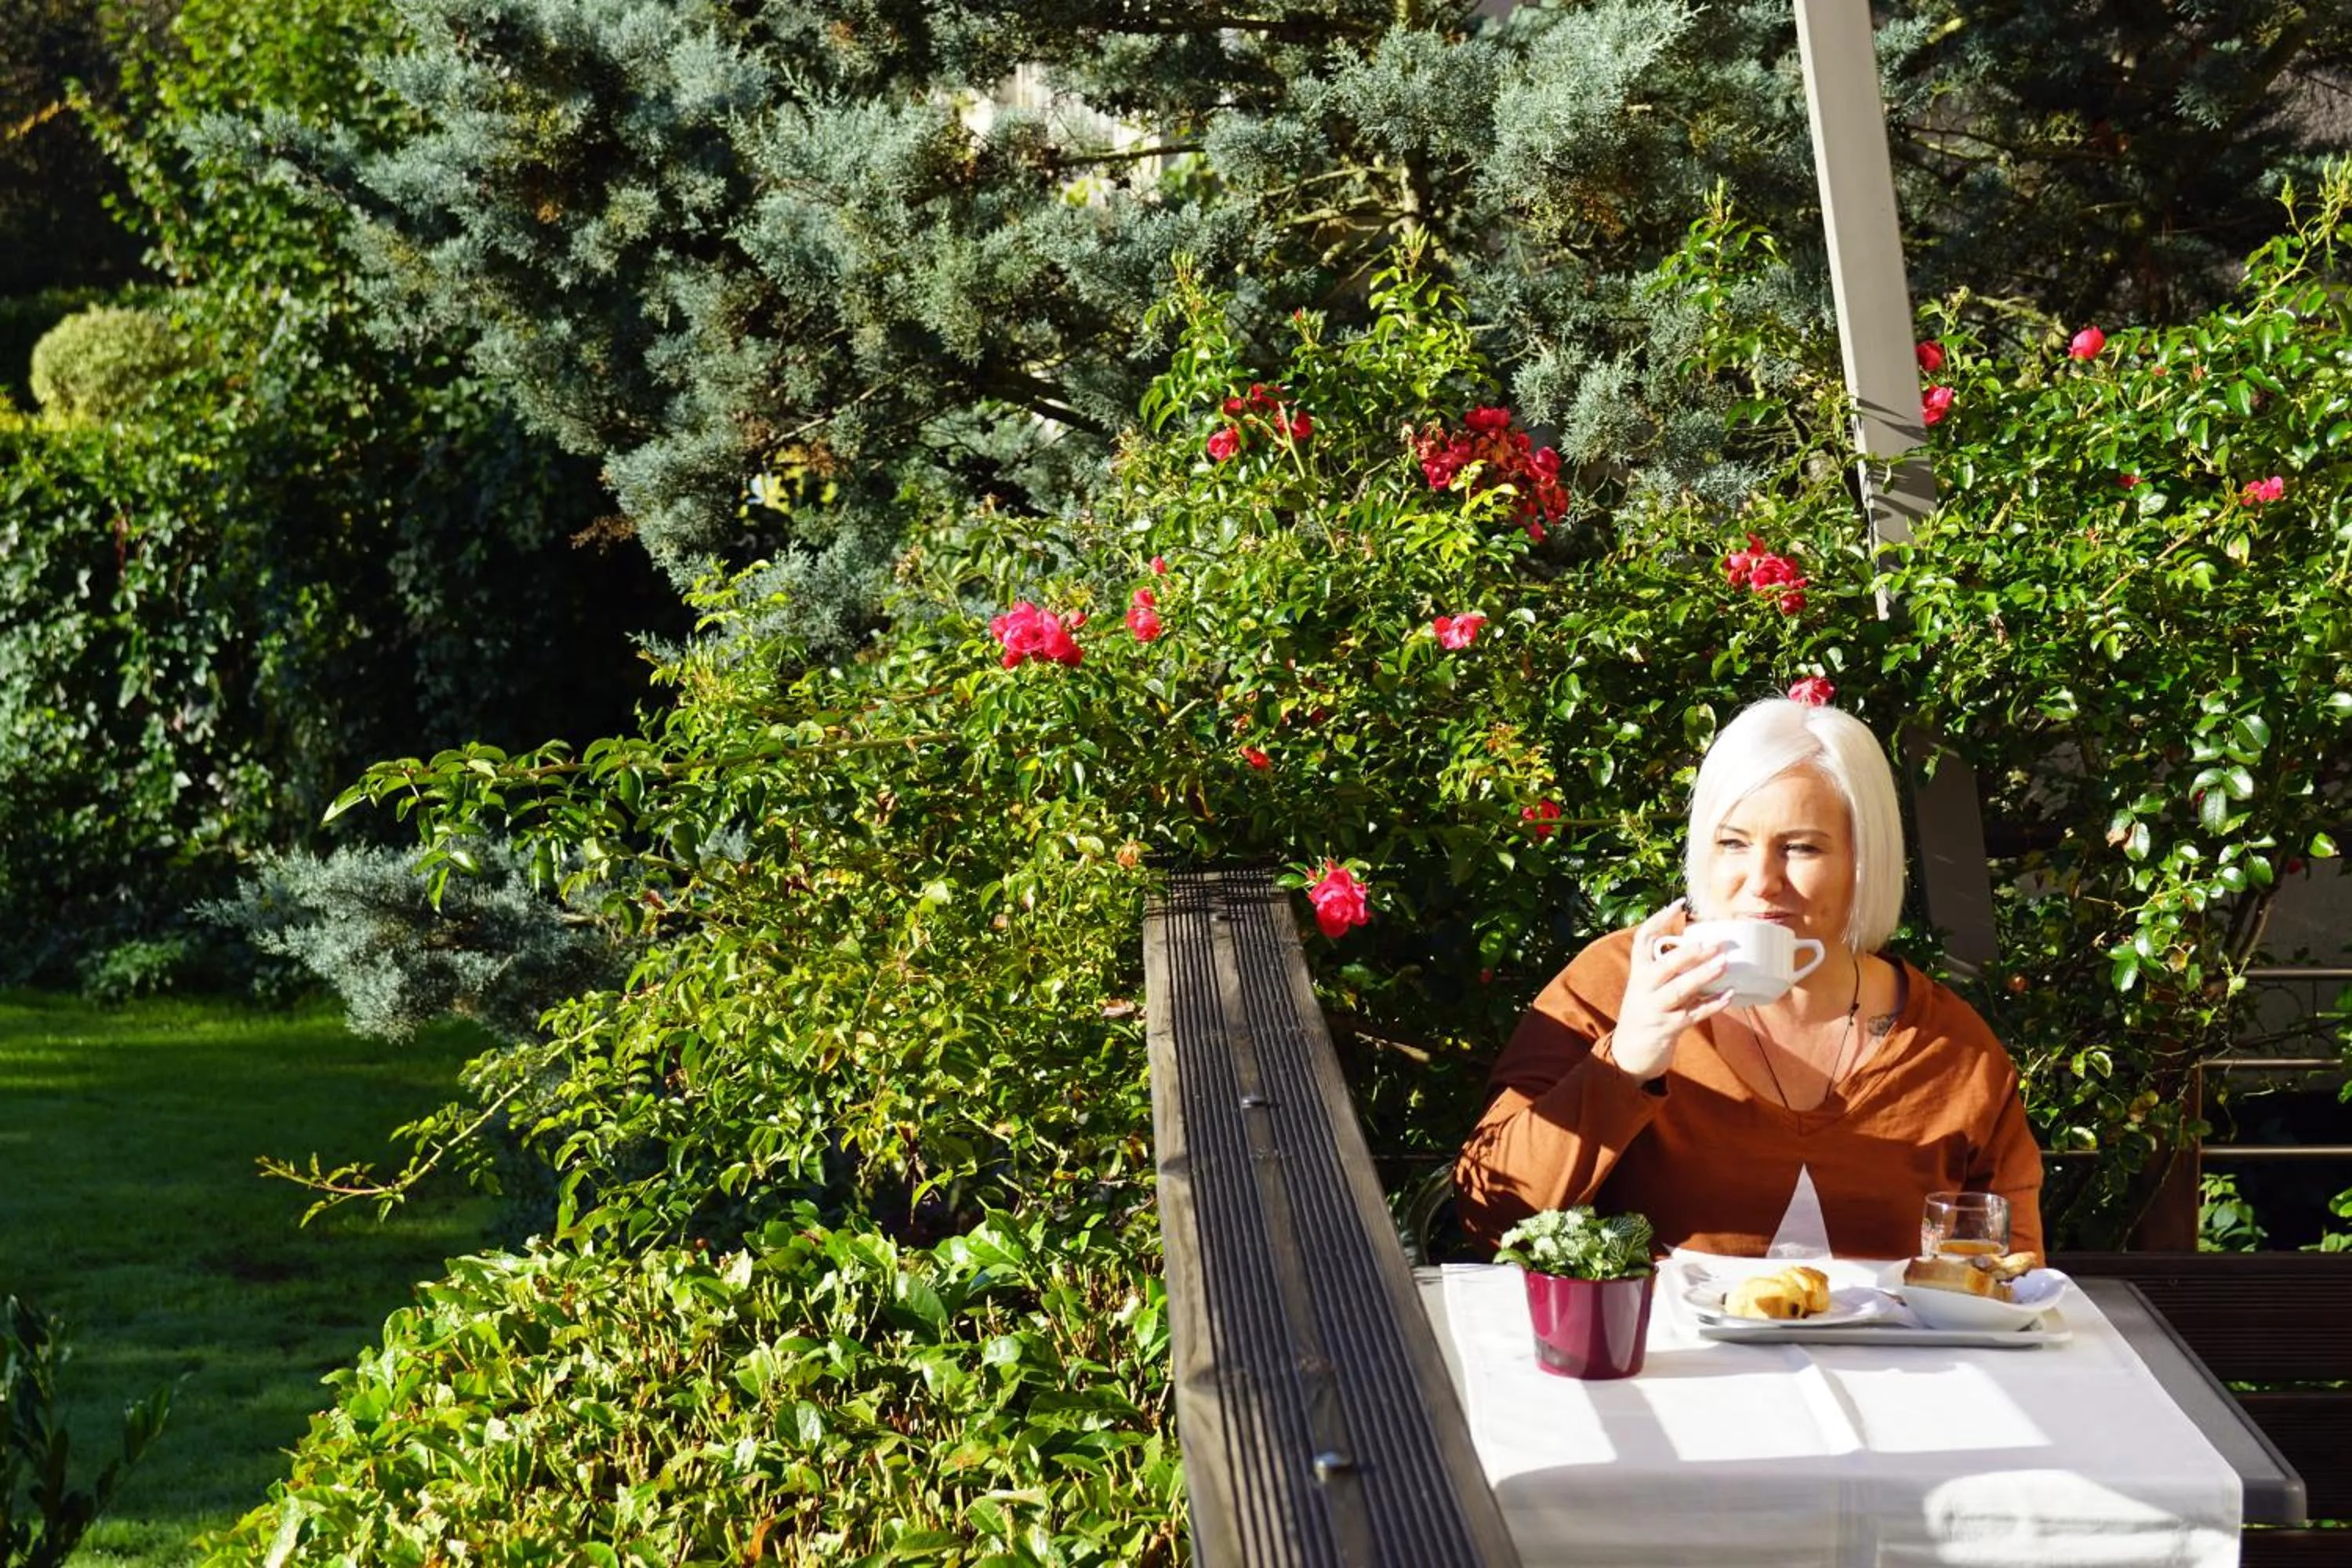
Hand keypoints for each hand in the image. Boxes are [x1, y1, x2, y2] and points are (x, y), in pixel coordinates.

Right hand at [1610, 899, 1735, 1080]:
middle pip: (1664, 965)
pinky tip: (1728, 995)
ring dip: (1703, 976)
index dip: (1659, 920)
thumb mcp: (1648, 987)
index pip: (1643, 939)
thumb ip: (1668, 970)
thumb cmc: (1646, 1013)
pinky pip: (1693, 1015)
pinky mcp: (1667, 1029)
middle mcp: (1643, 988)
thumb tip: (1703, 948)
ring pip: (1679, 990)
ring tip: (1724, 963)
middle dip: (1689, 953)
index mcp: (1639, 972)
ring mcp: (1654, 1009)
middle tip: (1712, 942)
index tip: (1680, 905)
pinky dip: (1712, 1005)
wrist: (1628, 1054)